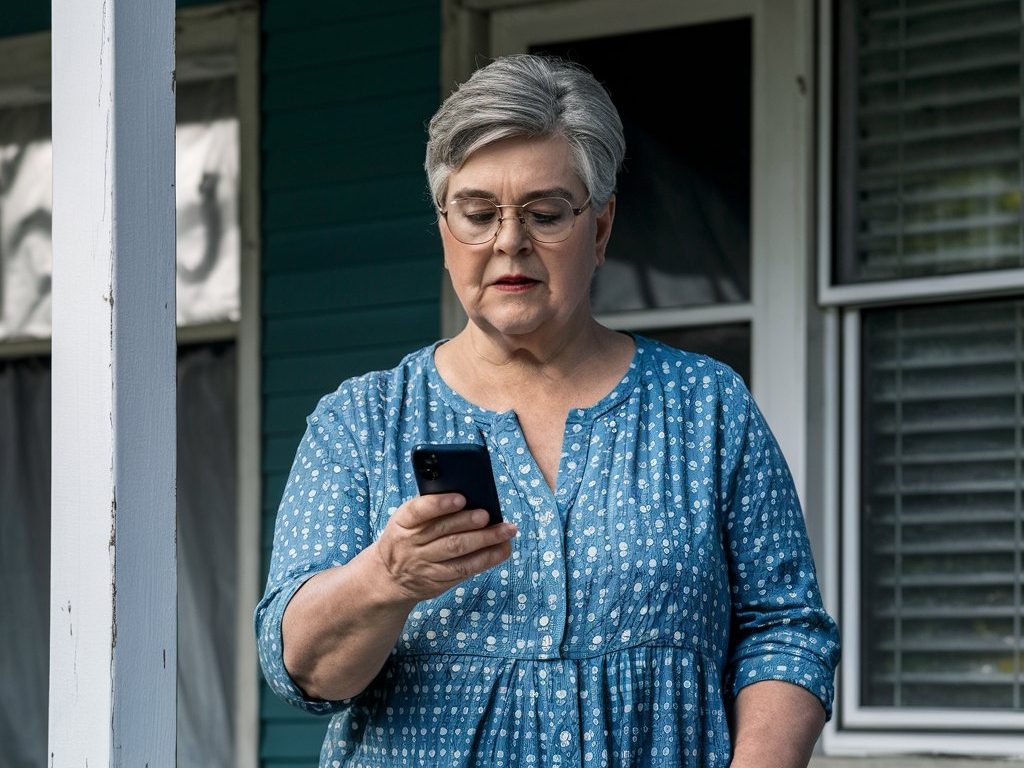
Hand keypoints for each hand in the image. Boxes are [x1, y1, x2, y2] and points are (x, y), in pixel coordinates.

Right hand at [373, 493, 517, 602]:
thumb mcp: (406, 520)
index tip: (461, 498)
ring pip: (458, 553)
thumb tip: (471, 497)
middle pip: (445, 534)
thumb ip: (430, 509)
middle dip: (470, 524)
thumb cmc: (406, 537)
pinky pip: (464, 570)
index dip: (440, 504)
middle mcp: (412, 545)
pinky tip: (502, 550)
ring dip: (486, 542)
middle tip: (490, 515)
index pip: (419, 511)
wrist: (388, 577)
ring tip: (506, 531)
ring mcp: (424, 566)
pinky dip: (486, 559)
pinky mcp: (437, 582)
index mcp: (402, 522)